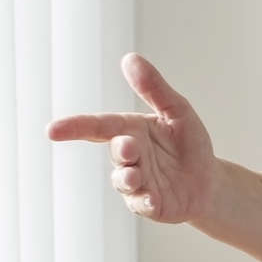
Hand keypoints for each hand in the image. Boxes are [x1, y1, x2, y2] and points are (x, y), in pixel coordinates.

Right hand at [44, 53, 219, 223]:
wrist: (209, 183)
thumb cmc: (189, 145)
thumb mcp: (178, 112)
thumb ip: (154, 89)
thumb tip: (130, 58)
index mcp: (130, 130)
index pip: (98, 126)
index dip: (74, 127)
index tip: (52, 130)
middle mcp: (129, 157)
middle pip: (116, 152)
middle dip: (121, 150)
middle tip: (128, 145)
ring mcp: (137, 182)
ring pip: (124, 180)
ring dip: (128, 177)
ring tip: (135, 175)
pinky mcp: (149, 204)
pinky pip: (141, 204)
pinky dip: (144, 201)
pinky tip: (150, 199)